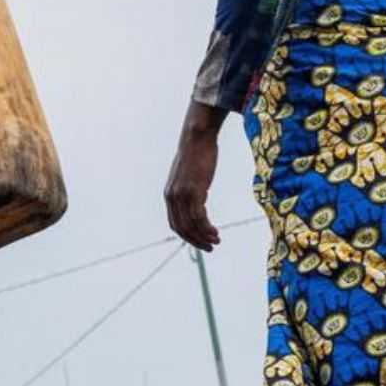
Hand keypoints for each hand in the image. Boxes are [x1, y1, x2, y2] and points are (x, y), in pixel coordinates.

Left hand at [166, 102, 226, 250]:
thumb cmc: (197, 154)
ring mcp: (182, 194)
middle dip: (195, 241)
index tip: (200, 242)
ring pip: (191, 225)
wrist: (196, 137)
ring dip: (203, 236)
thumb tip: (201, 198)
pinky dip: (207, 228)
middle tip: (210, 247)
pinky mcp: (193, 190)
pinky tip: (216, 232)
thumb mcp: (190, 175)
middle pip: (181, 228)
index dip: (187, 236)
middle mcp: (172, 197)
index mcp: (169, 195)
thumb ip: (191, 189)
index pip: (175, 223)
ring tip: (216, 241)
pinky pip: (199, 217)